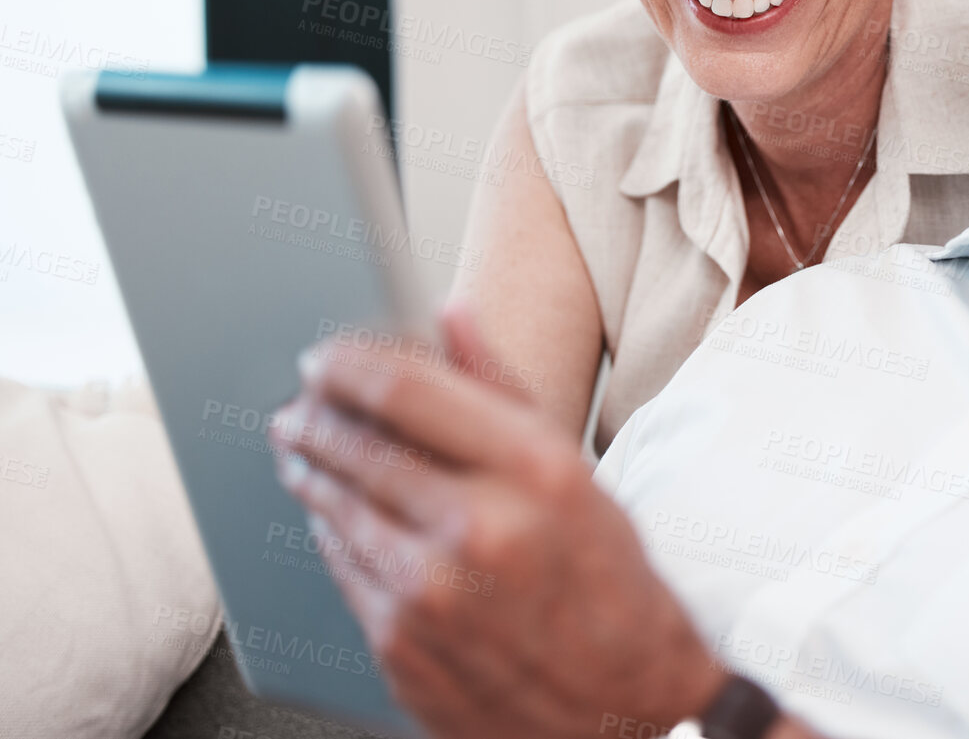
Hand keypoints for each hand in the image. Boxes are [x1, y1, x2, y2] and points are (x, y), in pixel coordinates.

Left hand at [268, 302, 725, 737]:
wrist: (625, 712)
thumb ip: (505, 389)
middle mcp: (478, 528)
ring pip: (336, 506)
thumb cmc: (612, 586)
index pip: (406, 389)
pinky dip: (329, 531)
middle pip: (355, 445)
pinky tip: (332, 514)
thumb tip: (450, 314)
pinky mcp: (400, 646)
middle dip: (314, 415)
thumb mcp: (580, 473)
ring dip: (309, 469)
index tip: (324, 355)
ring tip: (302, 450)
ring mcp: (431, 594)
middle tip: (299, 401)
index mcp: (533, 472)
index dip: (347, 362)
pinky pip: (341, 567)